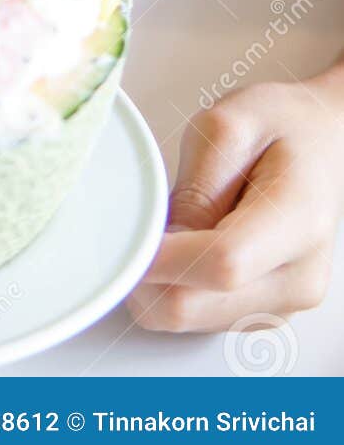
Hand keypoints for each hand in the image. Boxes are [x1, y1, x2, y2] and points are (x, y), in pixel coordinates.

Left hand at [128, 67, 343, 332]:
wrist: (323, 144)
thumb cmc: (281, 126)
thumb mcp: (229, 125)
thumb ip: (196, 185)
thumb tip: (162, 243)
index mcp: (298, 220)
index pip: (220, 264)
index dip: (159, 258)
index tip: (120, 237)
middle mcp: (298, 277)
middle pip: (193, 307)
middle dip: (145, 272)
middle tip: (134, 224)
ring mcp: (282, 304)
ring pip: (186, 319)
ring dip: (159, 280)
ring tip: (175, 225)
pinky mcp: (262, 314)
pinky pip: (196, 318)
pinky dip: (175, 286)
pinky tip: (187, 245)